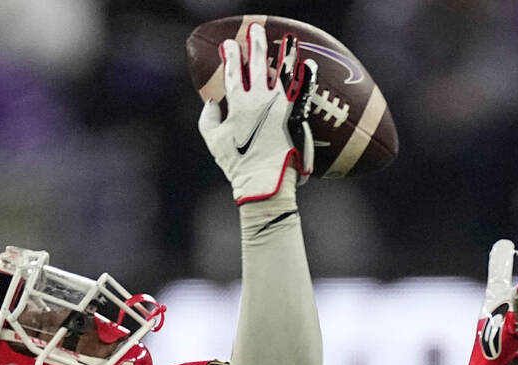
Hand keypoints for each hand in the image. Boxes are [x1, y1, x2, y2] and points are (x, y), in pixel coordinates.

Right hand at [197, 23, 317, 203]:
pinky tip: (309, 64)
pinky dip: (306, 76)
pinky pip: (303, 91)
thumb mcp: (214, 141)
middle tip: (256, 29)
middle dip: (255, 44)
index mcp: (237, 104)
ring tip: (289, 40)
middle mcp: (259, 100)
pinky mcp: (296, 116)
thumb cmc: (239, 165)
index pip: (232, 73)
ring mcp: (280, 106)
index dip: (230, 56)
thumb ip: (208, 118)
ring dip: (286, 53)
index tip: (229, 44)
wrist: (266, 182)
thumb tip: (211, 102)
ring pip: (283, 73)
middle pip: (257, 64)